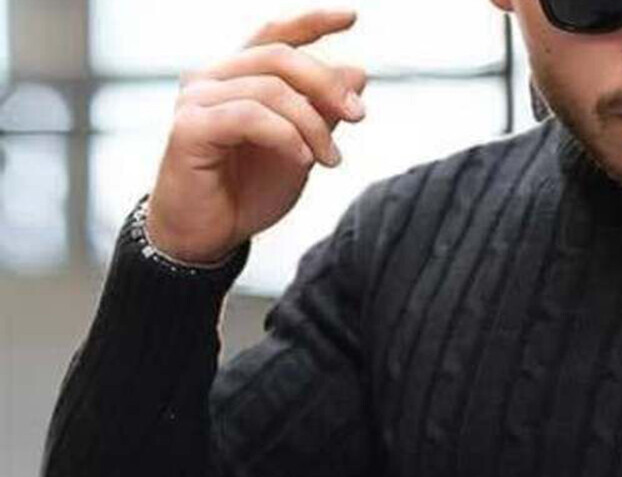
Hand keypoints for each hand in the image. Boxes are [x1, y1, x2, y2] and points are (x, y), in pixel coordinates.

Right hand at [145, 8, 368, 264]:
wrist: (208, 236)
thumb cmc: (246, 193)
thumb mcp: (298, 151)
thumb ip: (322, 113)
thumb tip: (357, 73)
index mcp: (238, 77)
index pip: (275, 35)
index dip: (312, 22)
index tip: (352, 16)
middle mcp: (213, 78)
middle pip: (280, 57)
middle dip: (327, 84)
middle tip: (358, 116)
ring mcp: (197, 99)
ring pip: (270, 89)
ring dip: (312, 125)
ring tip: (331, 160)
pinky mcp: (190, 127)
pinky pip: (249, 116)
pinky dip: (285, 136)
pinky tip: (303, 161)